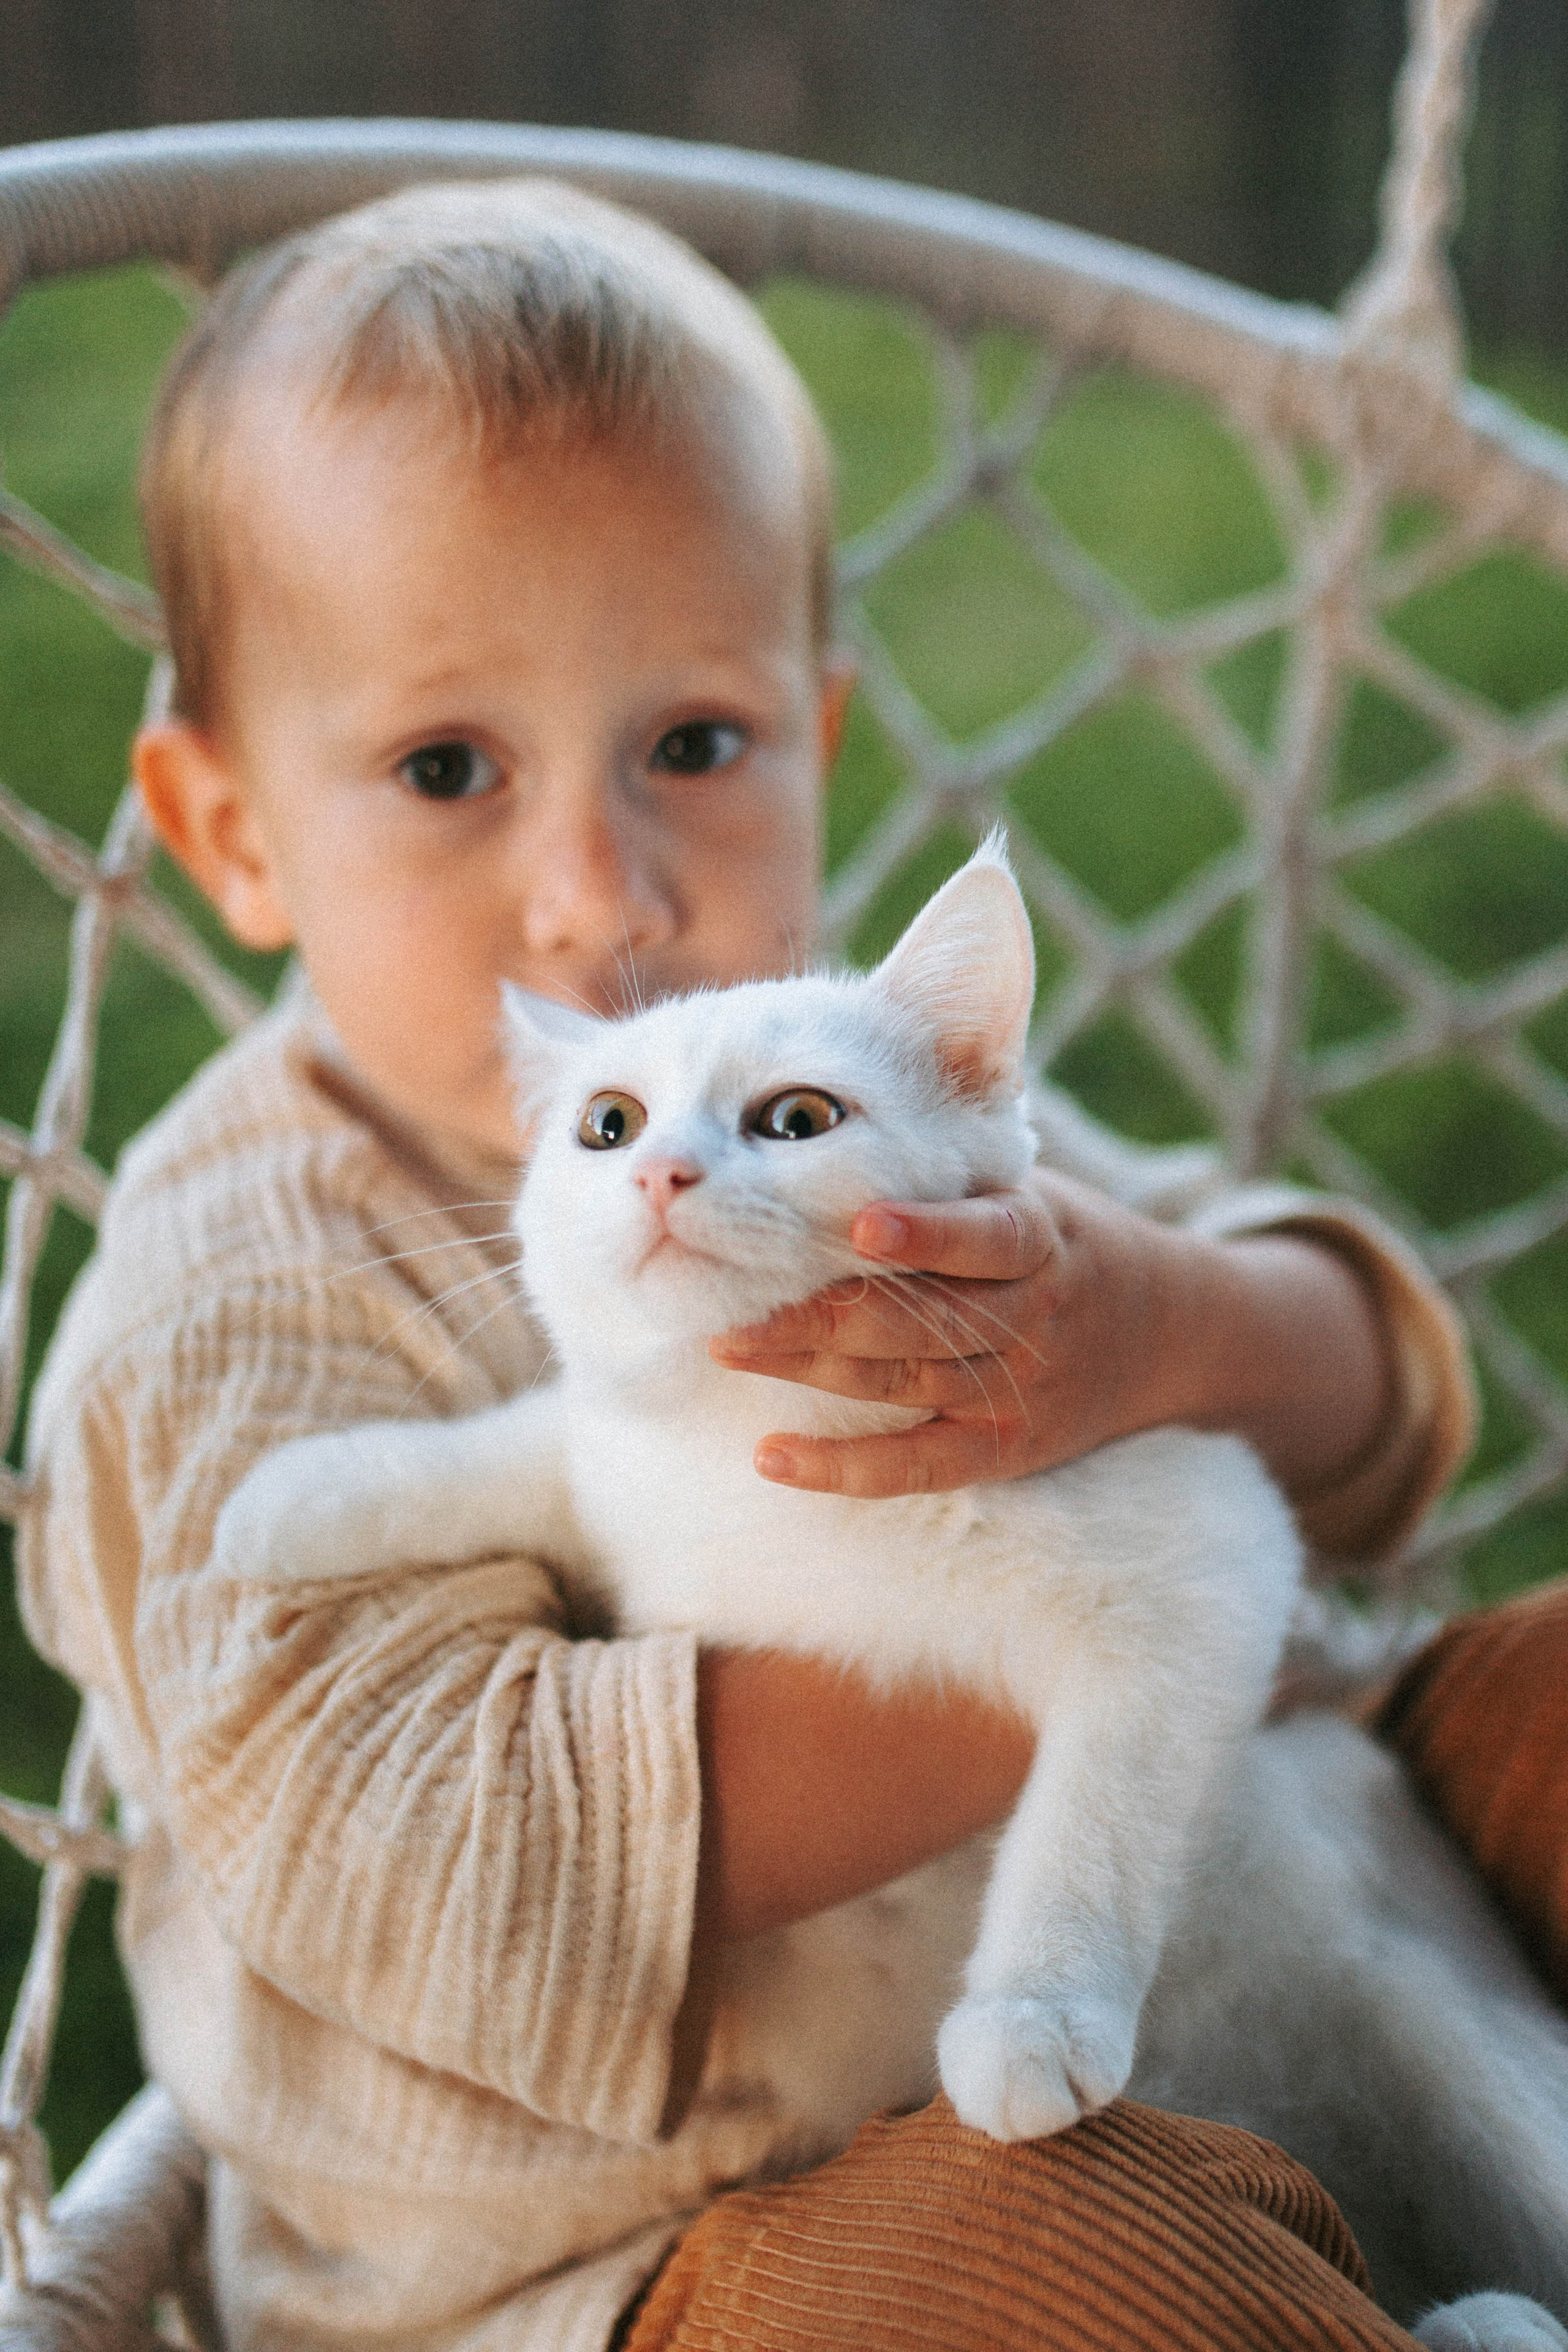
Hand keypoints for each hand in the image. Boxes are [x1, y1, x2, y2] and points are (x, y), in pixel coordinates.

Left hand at [710, 1169, 1182, 1497]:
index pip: (987, 1237)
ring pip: (903, 1383)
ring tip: (728, 1347)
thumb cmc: (1062, 1239)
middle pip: (919, 1320)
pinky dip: (843, 1468)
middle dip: (819, 1312)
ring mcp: (1017, 1388)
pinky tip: (771, 1455)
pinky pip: (917, 1466)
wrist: (1168, 1331)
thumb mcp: (1031, 1186)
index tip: (862, 1225)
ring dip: (809, 1368)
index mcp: (1039, 1239)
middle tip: (730, 1300)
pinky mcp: (1003, 1448)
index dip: (928, 1234)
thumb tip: (836, 1114)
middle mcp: (1031, 1317)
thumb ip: (952, 1168)